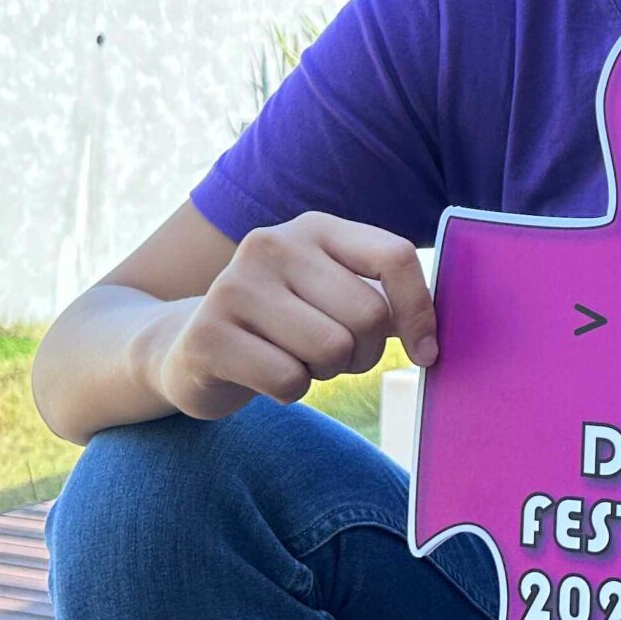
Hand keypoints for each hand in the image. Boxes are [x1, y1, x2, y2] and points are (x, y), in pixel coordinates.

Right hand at [152, 213, 436, 420]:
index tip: (425, 352)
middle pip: (368, 314)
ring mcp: (233, 286)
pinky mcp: (207, 335)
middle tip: (333, 355)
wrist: (187, 346)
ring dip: (325, 372)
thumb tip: (434, 337)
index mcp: (315, 228)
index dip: (421, 311)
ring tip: (296, 359)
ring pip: (332, 350)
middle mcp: (273, 245)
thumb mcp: (332, 296)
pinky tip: (263, 374)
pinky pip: (289, 380)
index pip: (394, 257)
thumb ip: (385, 302)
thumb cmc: (284, 325)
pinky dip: (290, 391)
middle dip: (363, 352)